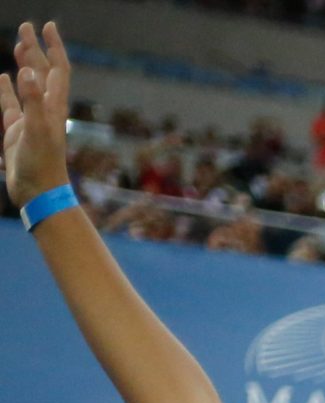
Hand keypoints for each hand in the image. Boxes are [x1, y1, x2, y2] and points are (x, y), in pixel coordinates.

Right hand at [2, 22, 73, 207]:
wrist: (39, 193)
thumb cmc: (42, 165)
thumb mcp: (36, 130)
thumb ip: (32, 101)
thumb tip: (25, 71)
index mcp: (54, 106)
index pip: (57, 69)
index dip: (54, 47)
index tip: (49, 27)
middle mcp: (45, 109)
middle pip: (41, 72)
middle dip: (35, 49)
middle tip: (26, 27)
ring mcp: (30, 118)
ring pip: (27, 84)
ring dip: (24, 64)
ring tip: (19, 45)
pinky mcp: (17, 130)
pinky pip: (11, 103)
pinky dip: (7, 89)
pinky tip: (3, 78)